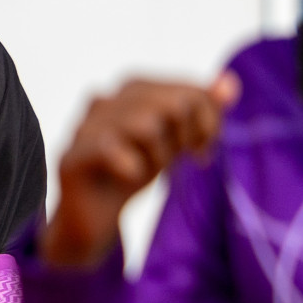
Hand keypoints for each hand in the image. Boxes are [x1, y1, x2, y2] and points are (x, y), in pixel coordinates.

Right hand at [42, 74, 238, 268]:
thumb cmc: (132, 171)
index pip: (186, 91)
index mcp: (130, 89)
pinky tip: (130, 177)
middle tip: (186, 159)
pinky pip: (110, 149)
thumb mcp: (174, 140)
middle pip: (171, 105)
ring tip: (151, 170)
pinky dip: (130, 166)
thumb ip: (201, 110)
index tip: (205, 147)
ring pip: (145, 125)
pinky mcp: (72, 157)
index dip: (207, 120)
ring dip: (159, 155)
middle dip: (187, 137)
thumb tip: (230, 83)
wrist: (92, 218)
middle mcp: (105, 101)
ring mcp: (84, 128)